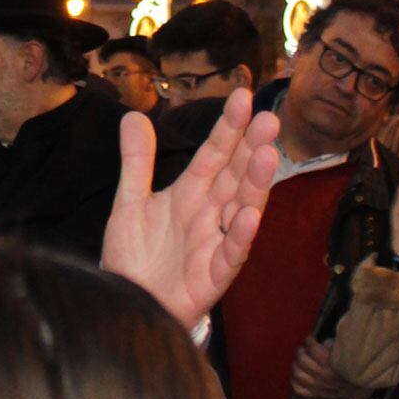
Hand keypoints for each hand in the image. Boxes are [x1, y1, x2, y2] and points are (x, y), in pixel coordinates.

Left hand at [102, 87, 278, 328]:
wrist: (128, 303)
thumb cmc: (136, 255)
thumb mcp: (130, 202)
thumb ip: (136, 161)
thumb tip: (134, 114)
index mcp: (191, 192)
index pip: (214, 154)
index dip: (228, 127)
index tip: (243, 96)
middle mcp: (209, 213)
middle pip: (235, 176)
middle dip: (252, 148)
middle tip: (269, 119)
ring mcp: (215, 243)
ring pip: (241, 208)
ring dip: (255, 184)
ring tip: (267, 155)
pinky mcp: (213, 275)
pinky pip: (231, 253)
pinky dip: (241, 236)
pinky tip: (249, 215)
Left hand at [290, 336, 372, 398]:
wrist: (362, 396)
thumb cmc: (356, 374)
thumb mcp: (348, 356)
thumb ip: (333, 348)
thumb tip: (322, 343)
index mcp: (330, 364)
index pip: (312, 348)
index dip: (310, 341)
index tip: (310, 339)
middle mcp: (322, 376)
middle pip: (302, 360)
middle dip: (301, 352)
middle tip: (303, 350)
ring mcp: (318, 388)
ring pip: (298, 374)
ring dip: (296, 365)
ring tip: (299, 362)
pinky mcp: (316, 397)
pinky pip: (299, 389)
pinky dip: (295, 381)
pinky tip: (298, 375)